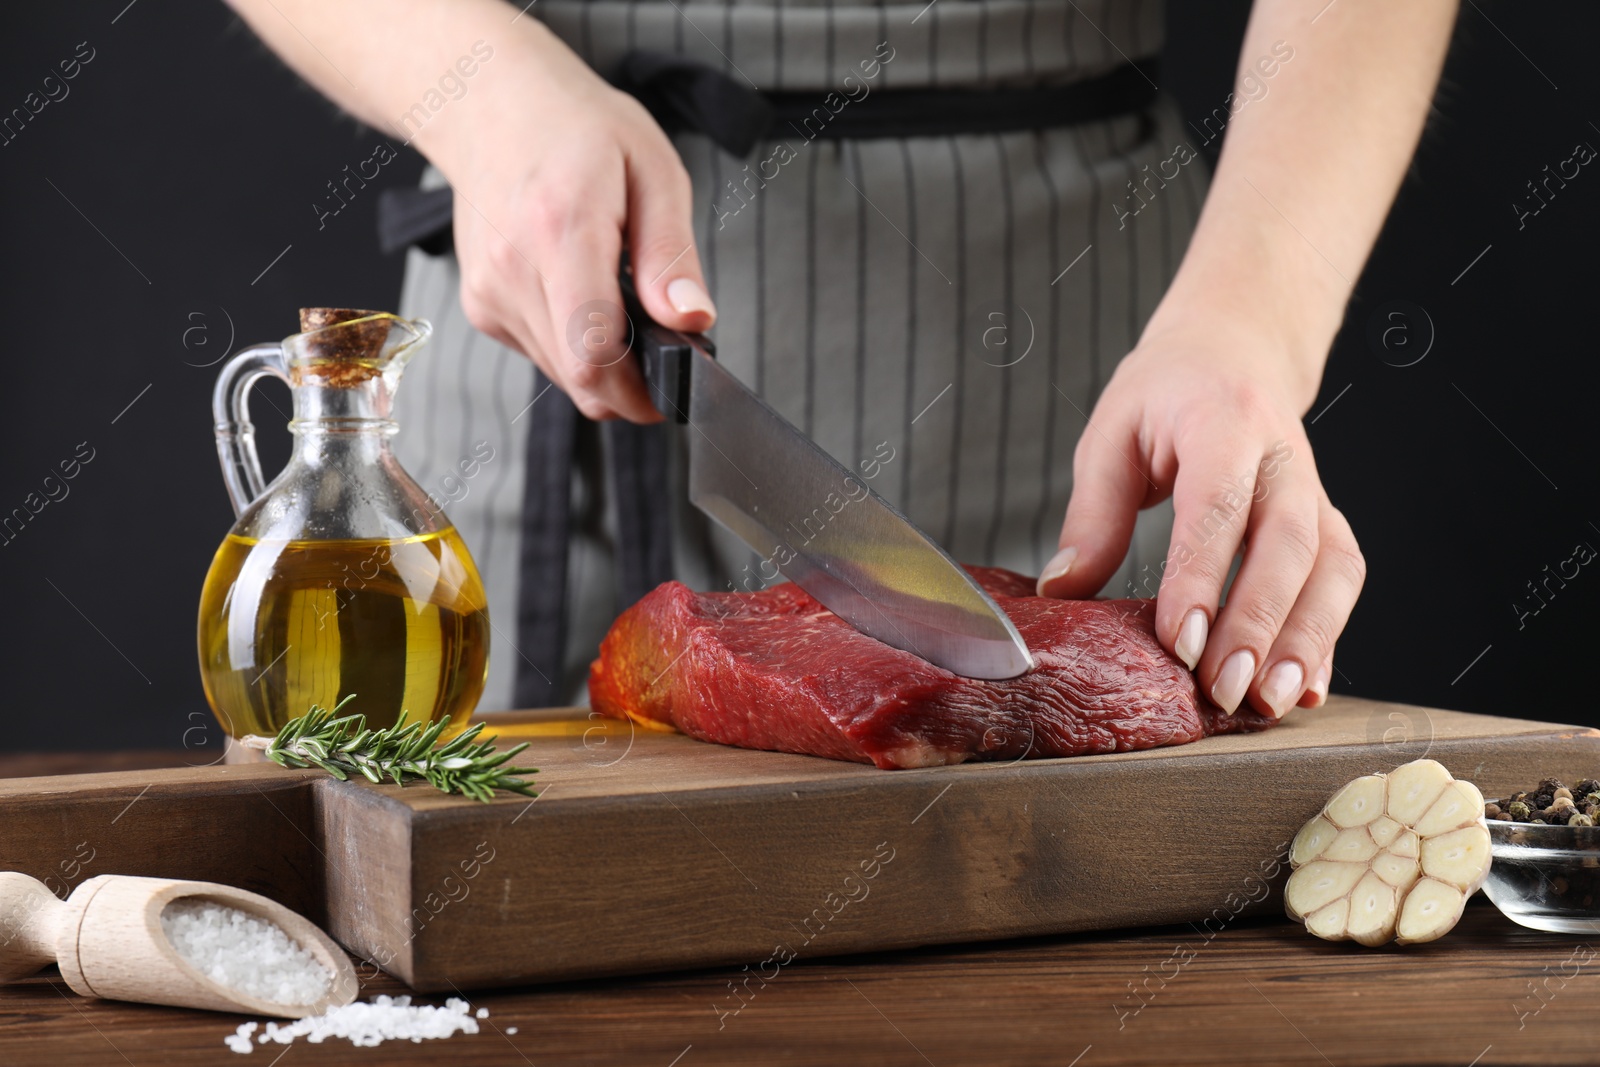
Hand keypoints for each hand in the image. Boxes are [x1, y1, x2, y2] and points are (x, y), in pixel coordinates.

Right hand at [436, 23, 713, 420]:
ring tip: (623, 309)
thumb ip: (672, 254)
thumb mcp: (654, 171)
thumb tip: (693, 319)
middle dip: (630, 387)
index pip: (594, 352)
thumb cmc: (578, 129)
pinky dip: (572, 343)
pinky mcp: (480, 306)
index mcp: (561, 229)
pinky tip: (582, 295)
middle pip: (580, 377)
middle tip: (664, 360)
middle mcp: (514, 268)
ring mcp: (489, 292)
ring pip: (562, 374)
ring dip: (602, 364)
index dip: (641, 389)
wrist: (492, 103)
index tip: (675, 388)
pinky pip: (540, 353)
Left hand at [1036, 315, 1365, 719]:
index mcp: (1224, 422)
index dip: (1202, 577)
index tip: (1179, 640)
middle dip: (1258, 624)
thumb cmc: (1168, 392)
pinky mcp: (1328, 523)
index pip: (1217, 506)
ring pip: (1331, 569)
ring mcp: (1315, 492)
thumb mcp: (1111, 432)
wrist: (1236, 351)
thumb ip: (1093, 513)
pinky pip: (1341, 582)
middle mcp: (1284, 458)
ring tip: (1271, 701)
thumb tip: (1062, 590)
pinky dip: (1328, 638)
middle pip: (1287, 545)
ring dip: (1306, 641)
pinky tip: (1305, 687)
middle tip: (1225, 688)